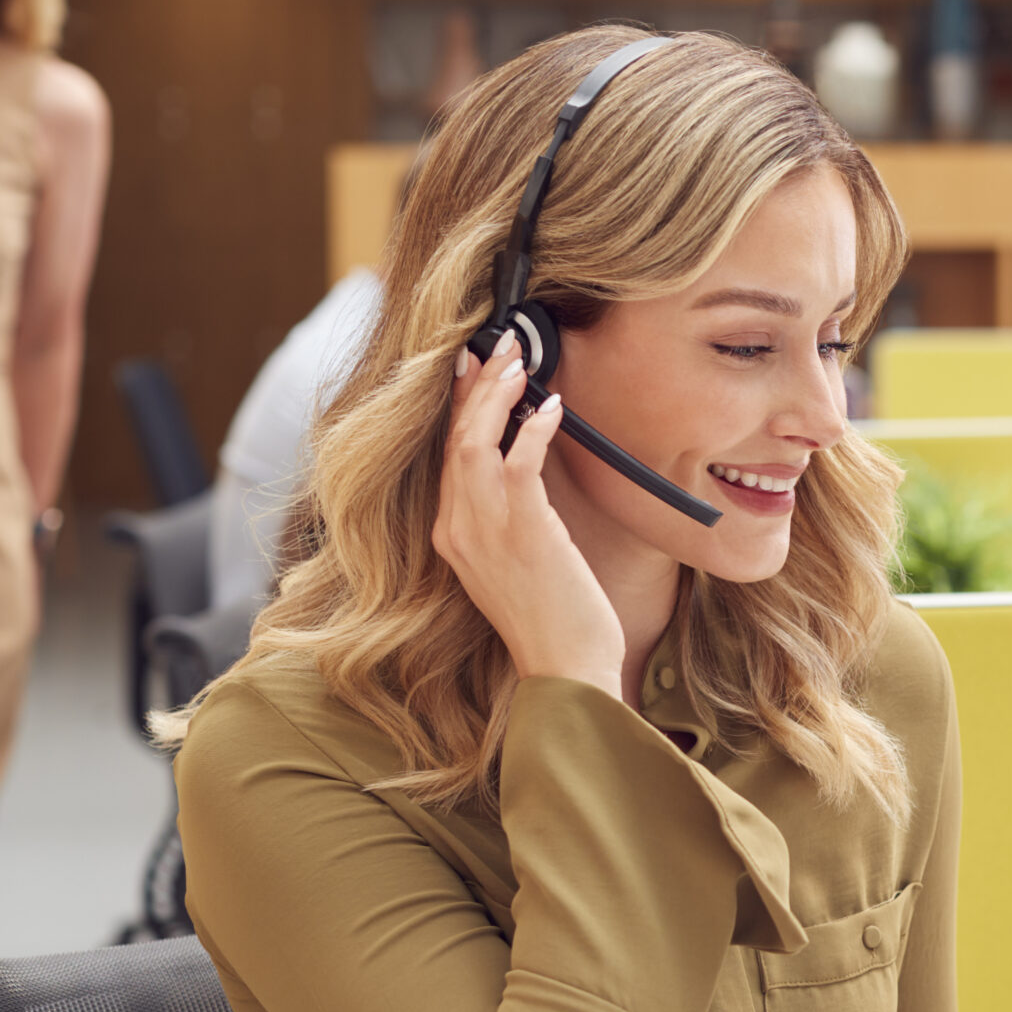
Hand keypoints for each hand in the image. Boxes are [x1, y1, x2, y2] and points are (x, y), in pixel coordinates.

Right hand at [432, 332, 626, 696]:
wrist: (565, 666)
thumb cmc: (553, 617)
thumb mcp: (518, 560)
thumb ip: (510, 516)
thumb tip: (527, 465)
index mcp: (451, 534)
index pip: (447, 454)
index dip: (459, 407)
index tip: (472, 368)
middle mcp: (457, 527)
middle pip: (454, 438)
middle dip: (476, 386)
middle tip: (499, 345)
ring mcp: (484, 529)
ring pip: (476, 441)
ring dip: (497, 395)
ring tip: (519, 360)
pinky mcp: (522, 530)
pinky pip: (518, 462)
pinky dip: (532, 428)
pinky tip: (552, 406)